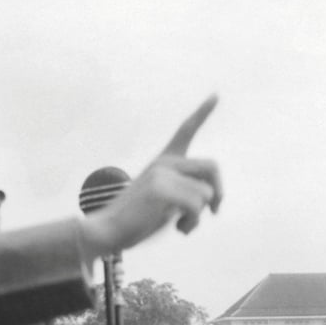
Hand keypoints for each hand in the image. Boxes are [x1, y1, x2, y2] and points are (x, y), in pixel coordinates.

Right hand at [81, 95, 221, 256]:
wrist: (106, 229)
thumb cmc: (136, 221)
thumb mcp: (164, 202)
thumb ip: (185, 192)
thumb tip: (215, 199)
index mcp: (164, 162)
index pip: (185, 130)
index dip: (202, 112)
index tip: (216, 95)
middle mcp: (164, 163)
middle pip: (212, 166)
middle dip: (219, 192)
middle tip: (214, 211)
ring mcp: (162, 174)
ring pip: (206, 193)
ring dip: (199, 216)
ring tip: (179, 225)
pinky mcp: (161, 189)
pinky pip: (197, 206)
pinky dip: (192, 223)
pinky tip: (177, 229)